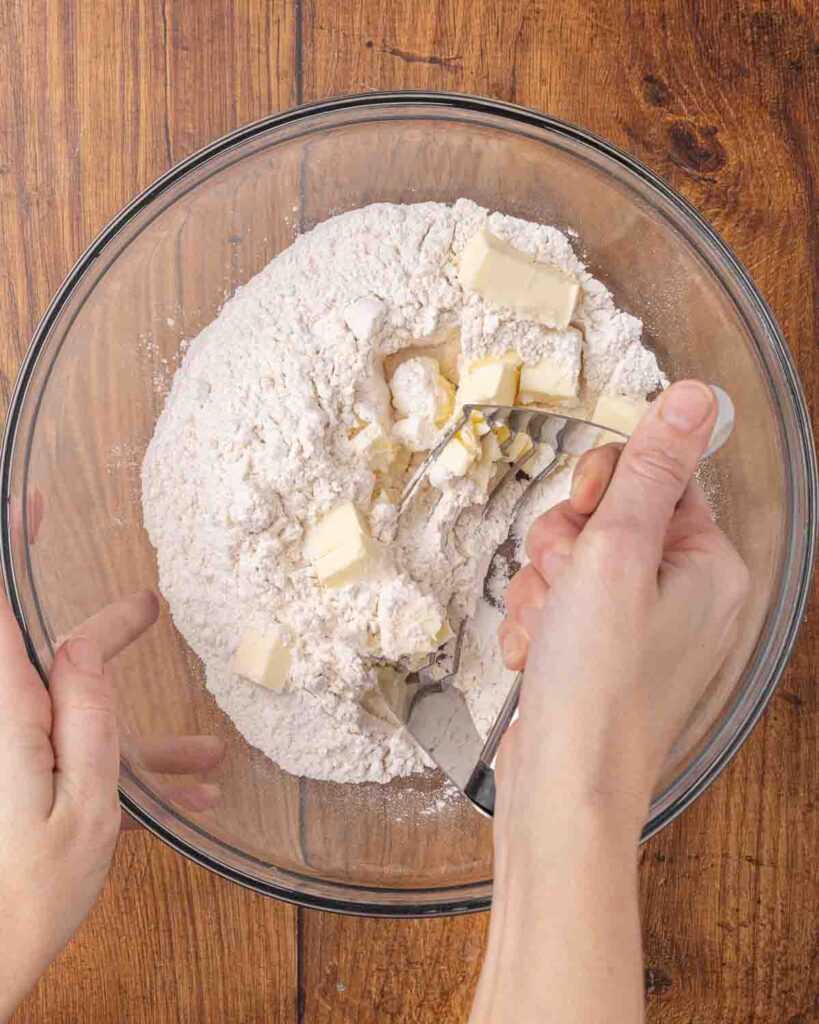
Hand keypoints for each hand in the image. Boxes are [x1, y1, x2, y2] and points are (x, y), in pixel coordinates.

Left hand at [0, 507, 225, 1018]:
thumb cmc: (28, 893)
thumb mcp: (83, 805)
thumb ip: (86, 720)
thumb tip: (84, 646)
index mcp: (11, 713)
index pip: (0, 610)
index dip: (9, 548)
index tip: (28, 502)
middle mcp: (9, 722)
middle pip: (55, 655)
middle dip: (107, 636)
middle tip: (152, 607)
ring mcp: (18, 753)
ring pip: (80, 712)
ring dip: (140, 729)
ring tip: (204, 751)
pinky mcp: (26, 781)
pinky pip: (81, 756)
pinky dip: (129, 771)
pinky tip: (187, 802)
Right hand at [472, 381, 749, 1023]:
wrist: (561, 789)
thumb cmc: (596, 681)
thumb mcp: (617, 554)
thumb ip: (649, 471)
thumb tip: (694, 396)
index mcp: (708, 564)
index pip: (658, 476)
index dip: (607, 485)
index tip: (586, 513)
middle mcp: (683, 593)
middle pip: (607, 516)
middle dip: (563, 543)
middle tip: (560, 580)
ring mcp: (642, 627)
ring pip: (571, 558)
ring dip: (540, 586)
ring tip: (546, 631)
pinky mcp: (603, 653)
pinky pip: (558, 601)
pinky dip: (537, 621)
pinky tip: (536, 655)